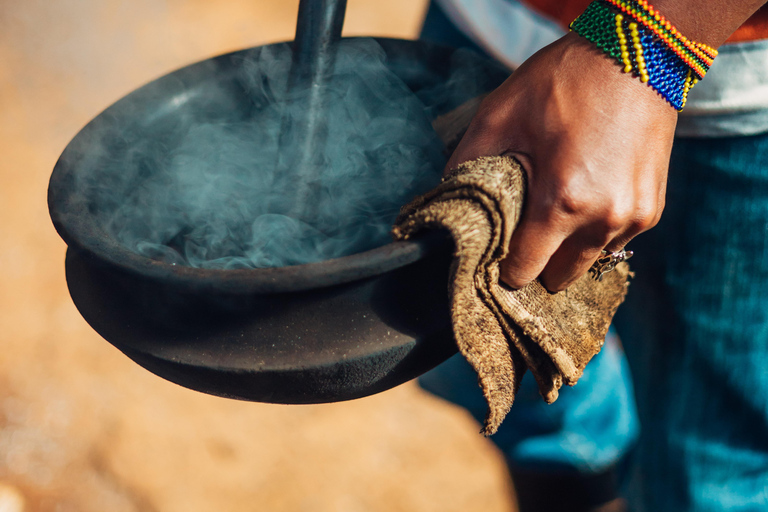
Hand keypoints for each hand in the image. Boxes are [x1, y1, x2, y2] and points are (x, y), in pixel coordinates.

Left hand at [447, 32, 676, 291]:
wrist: (637, 55)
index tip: (495, 254)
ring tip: (553, 212)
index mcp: (562, 201)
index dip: (504, 267)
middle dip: (537, 263)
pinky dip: (594, 231)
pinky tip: (582, 199)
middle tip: (521, 235)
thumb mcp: (500, 114)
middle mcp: (603, 219)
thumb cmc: (566, 81)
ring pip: (588, 262)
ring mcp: (634, 217)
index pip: (525, 271)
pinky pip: (614, 241)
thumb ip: (466, 163)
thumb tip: (445, 198)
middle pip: (558, 278)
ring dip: (568, 249)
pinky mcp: (651, 209)